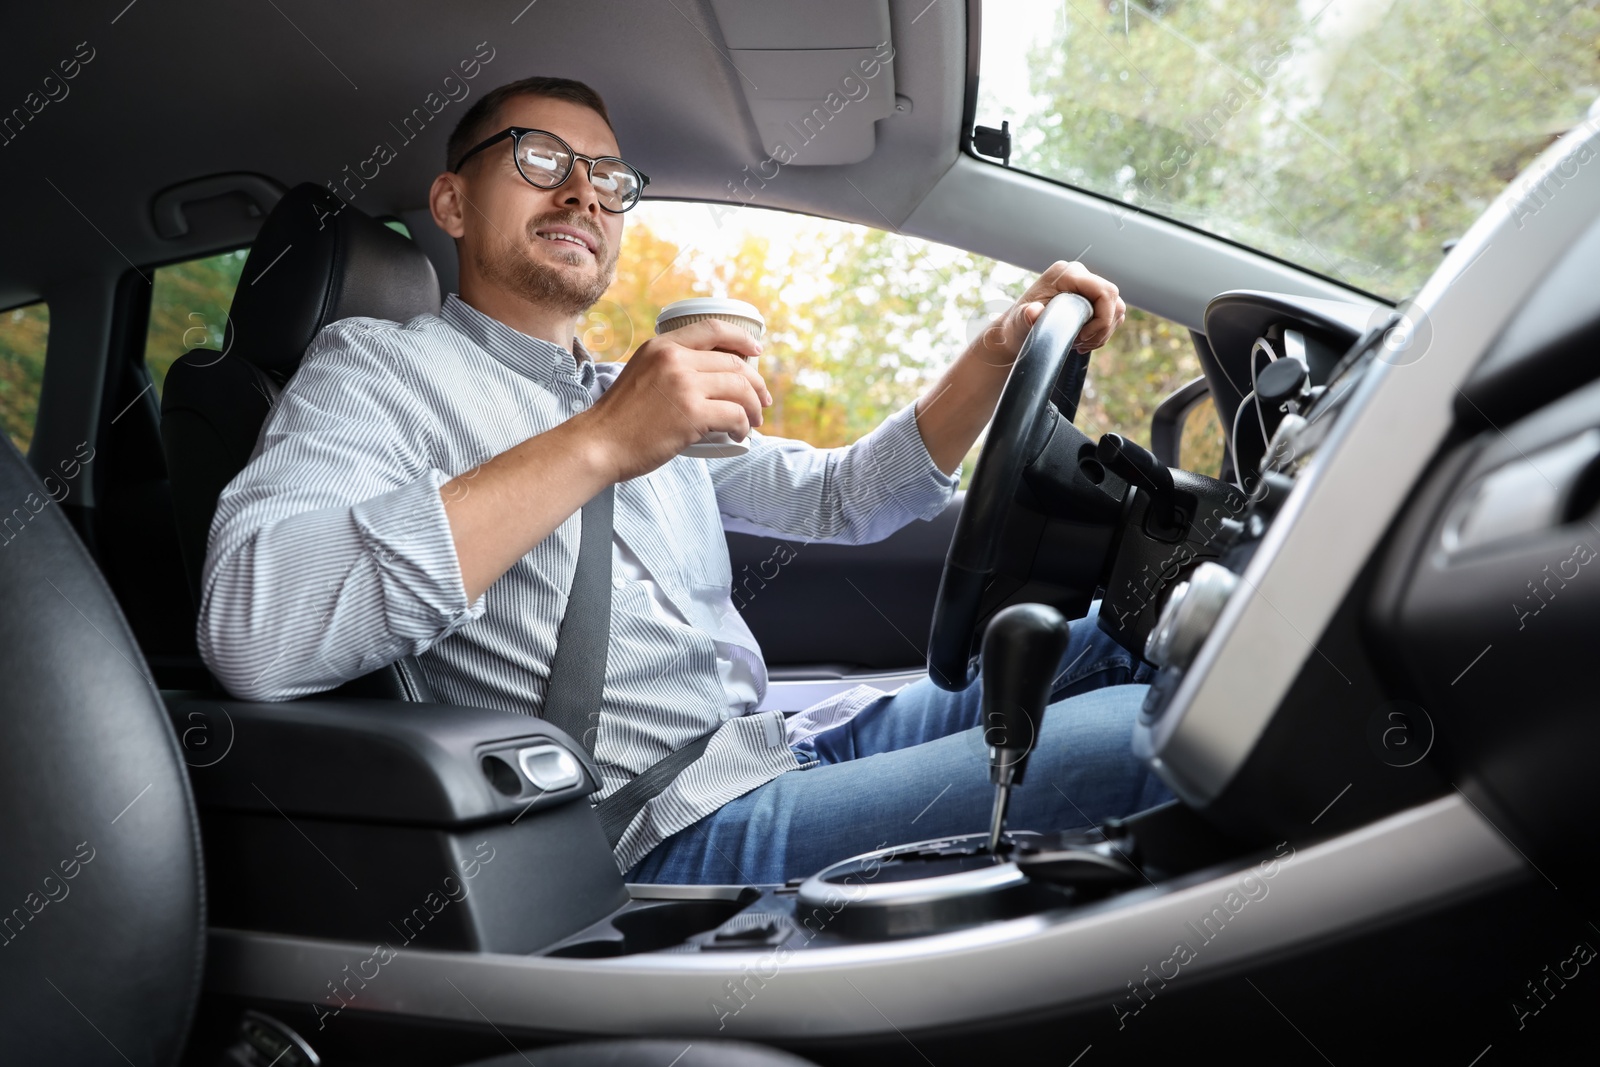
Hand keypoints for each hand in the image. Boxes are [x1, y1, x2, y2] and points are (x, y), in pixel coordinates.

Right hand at [579, 318, 771, 481]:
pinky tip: (740, 434)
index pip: (712, 329)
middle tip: (761, 402)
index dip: (741, 339)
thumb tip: (706, 377)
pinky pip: (735, 415)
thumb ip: (668, 368)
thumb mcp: (641, 374)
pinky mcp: (692, 414)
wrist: (599, 444)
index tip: (756, 353)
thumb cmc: (620, 418)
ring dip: (753, 407)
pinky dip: (744, 426)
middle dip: (755, 384)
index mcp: (662, 346)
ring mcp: (685, 386)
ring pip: (740, 389)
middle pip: (733, 364)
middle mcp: (674, 359)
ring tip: (753, 422)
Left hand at [976, 260, 1125, 363]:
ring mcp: (1086, 285)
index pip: (1104, 291)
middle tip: (1081, 343)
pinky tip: (1083, 341)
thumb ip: (1026, 317)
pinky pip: (1112, 314)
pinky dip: (1102, 331)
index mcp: (1066, 274)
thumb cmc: (1017, 326)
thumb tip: (1032, 312)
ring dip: (1103, 331)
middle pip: (1113, 299)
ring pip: (1116, 308)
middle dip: (1103, 327)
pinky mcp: (1091, 297)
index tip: (1082, 337)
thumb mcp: (1019, 324)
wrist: (1016, 331)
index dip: (1102, 318)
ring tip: (1080, 343)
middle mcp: (1079, 275)